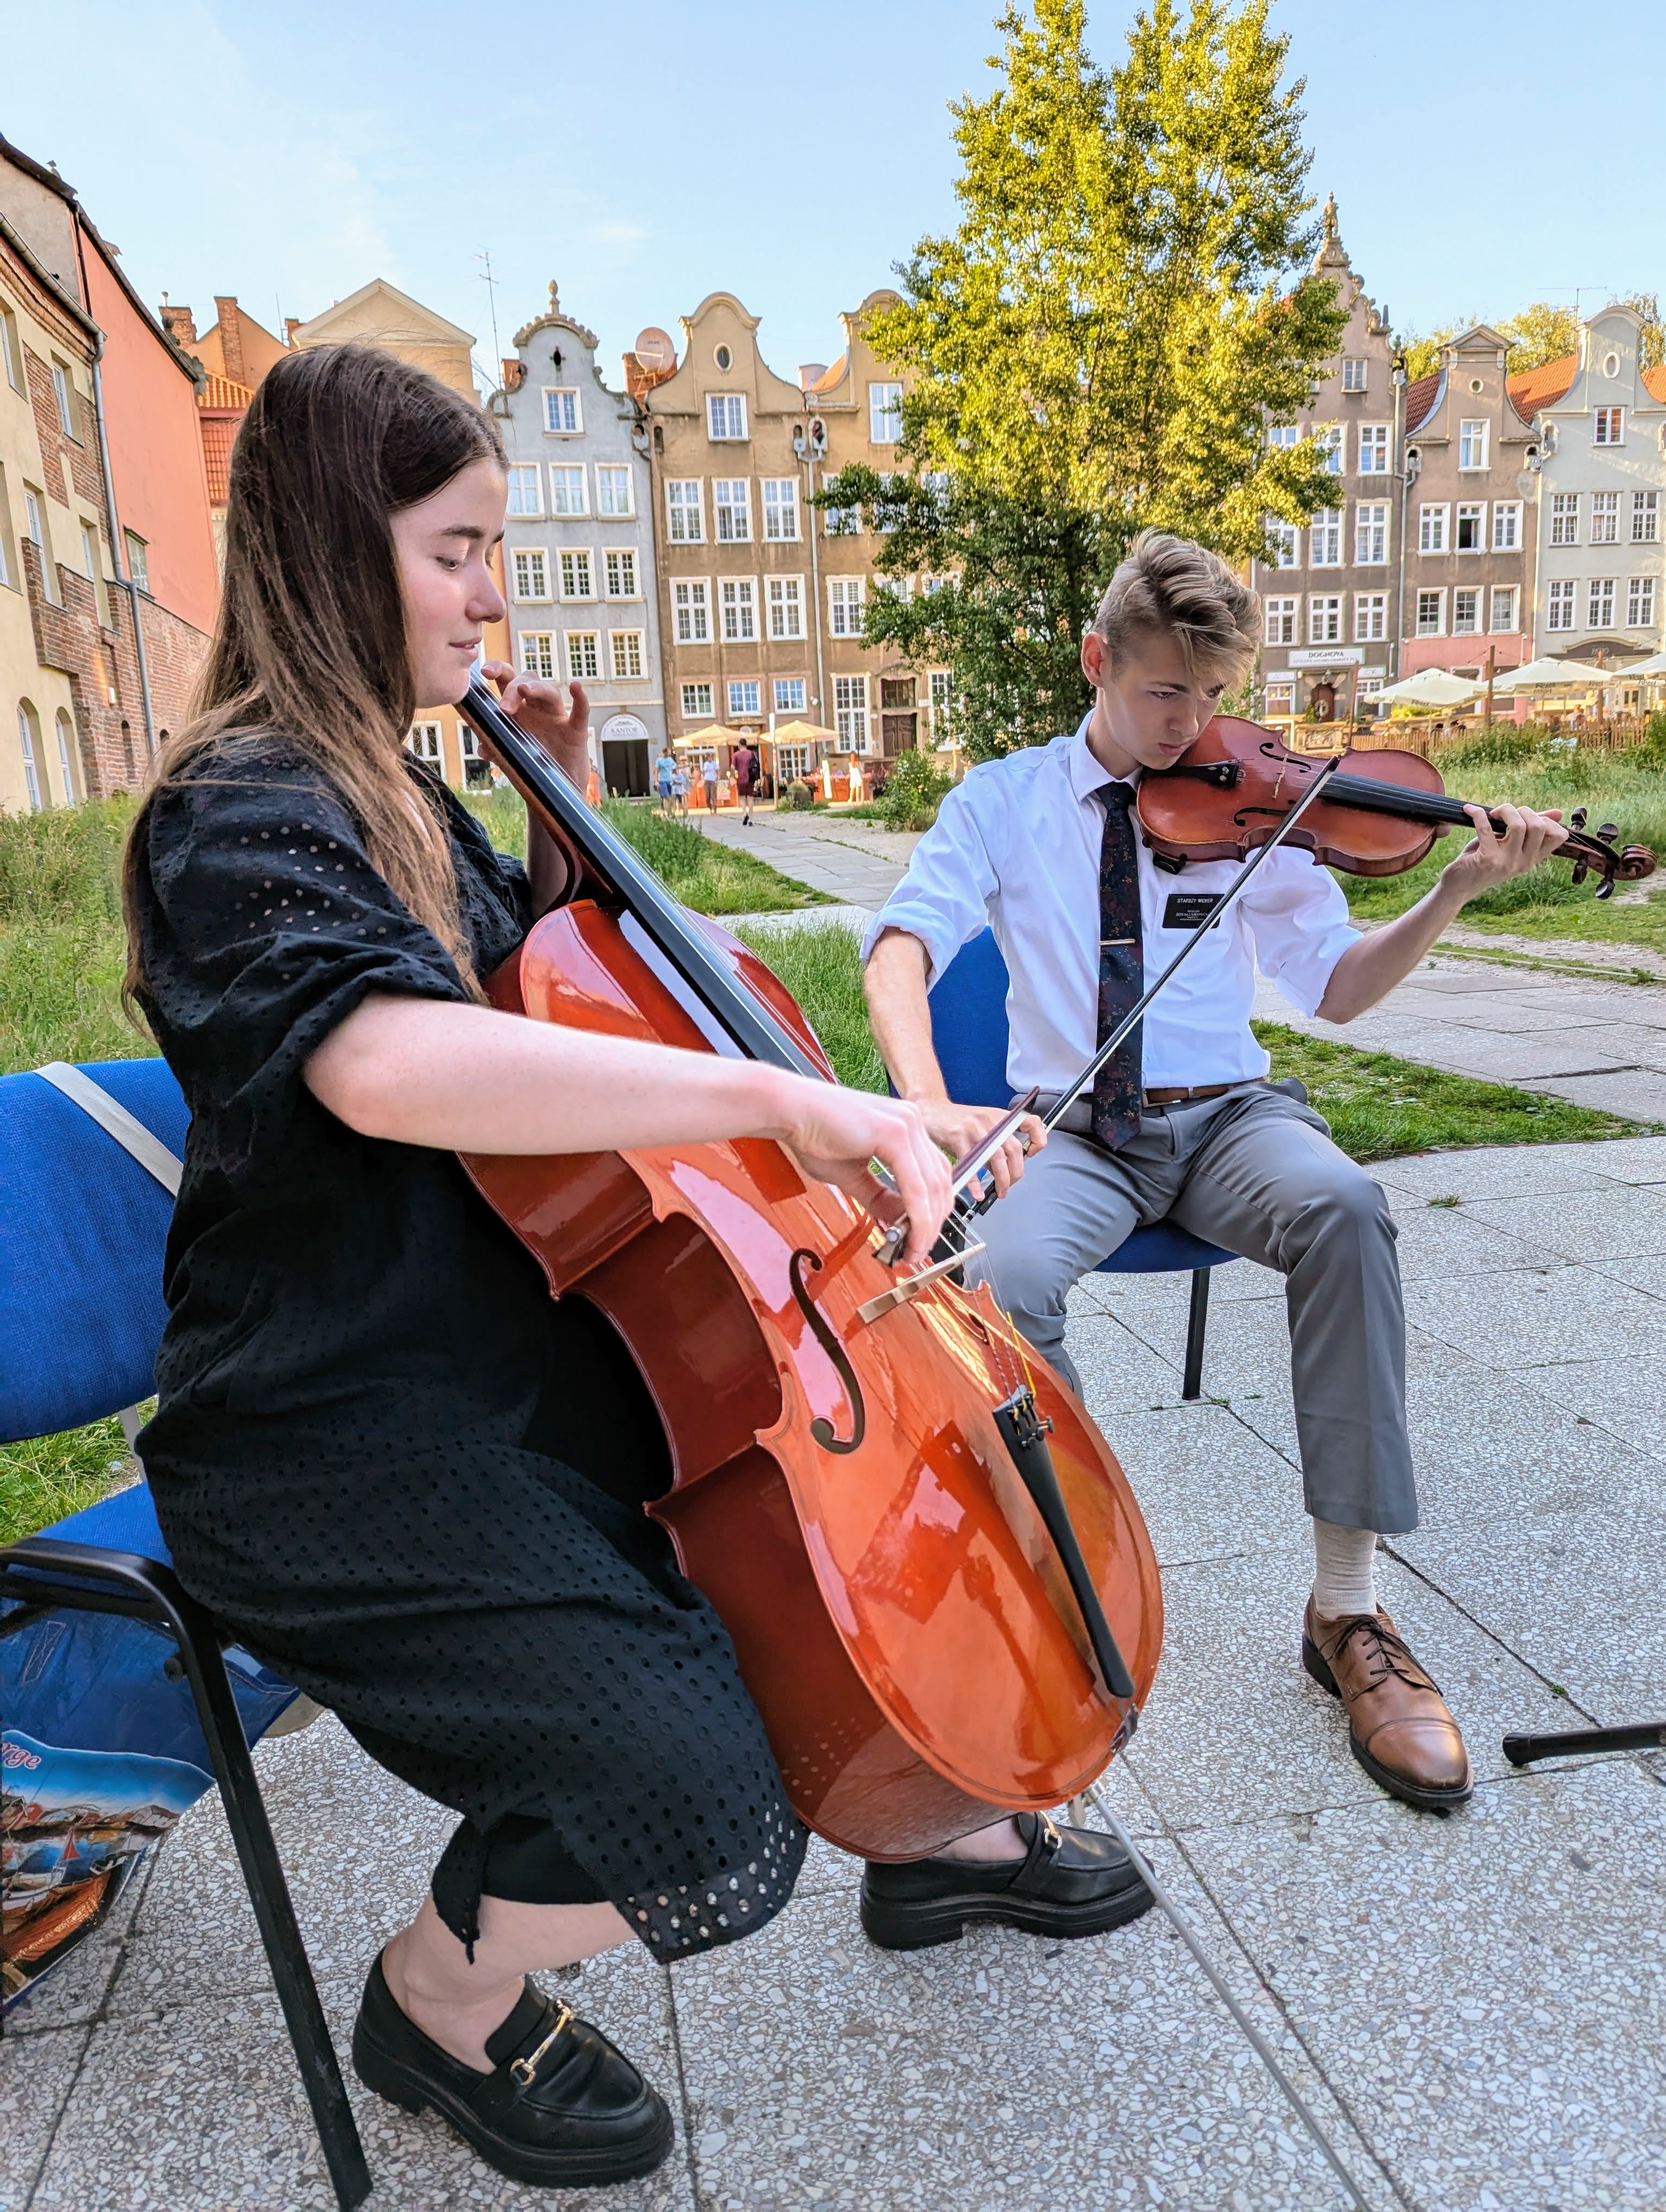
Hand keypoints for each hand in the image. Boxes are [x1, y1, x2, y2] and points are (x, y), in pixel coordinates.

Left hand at [482, 661, 589, 782]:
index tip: (485, 672)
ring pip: (551, 692)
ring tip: (524, 690)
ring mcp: (557, 717)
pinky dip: (580, 699)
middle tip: (504, 708)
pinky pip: (581, 712)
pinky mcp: (575, 731)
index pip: (508, 680)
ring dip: (537, 689)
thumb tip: (483, 747)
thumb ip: (496, 750)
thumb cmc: (534, 765)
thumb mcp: (510, 756)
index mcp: (519, 709)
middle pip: (528, 680)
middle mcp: (537, 708)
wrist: (557, 787)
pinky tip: (575, 686)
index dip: (498, 670)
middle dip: (513, 686)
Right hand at [772, 1081, 955, 1267]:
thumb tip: (900, 1224)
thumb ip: (880, 1198)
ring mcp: (907, 1125)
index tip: (921, 1239)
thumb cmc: (813, 1134)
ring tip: (912, 1250)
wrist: (789, 1111)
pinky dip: (916, 1217)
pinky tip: (909, 1236)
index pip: (934, 1175)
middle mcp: (912, 1122)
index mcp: (906, 1127)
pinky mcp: (895, 1134)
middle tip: (918, 1251)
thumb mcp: (853, 1176)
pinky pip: (915, 1185)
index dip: (933, 1212)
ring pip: (932, 1187)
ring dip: (926, 1226)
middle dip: (933, 1224)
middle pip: (940, 1182)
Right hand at [913, 1098, 1045, 1201]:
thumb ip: (996, 1144)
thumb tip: (1005, 1171)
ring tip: (1000, 1192)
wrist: (930, 1109)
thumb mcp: (983, 1123)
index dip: (1038, 1139)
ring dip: (1002, 1179)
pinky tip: (977, 1192)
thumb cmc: (957, 1121)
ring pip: (997, 1157)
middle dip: (1015, 1173)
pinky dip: (975, 1182)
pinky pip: (971, 1163)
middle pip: (1014, 1149)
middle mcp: (991, 1121)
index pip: (1031, 1122)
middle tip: (1009, 1186)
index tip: (1031, 1154)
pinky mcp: (957, 1137)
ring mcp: (975, 1128)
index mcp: (1001, 1117)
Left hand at [1443, 803, 1566, 900]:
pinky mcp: (1487, 859)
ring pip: (1518, 825)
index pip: (1559, 836)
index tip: (1526, 817)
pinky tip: (1469, 811)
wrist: (1459, 885)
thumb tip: (1558, 812)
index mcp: (1533, 858)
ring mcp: (1506, 862)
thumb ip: (1529, 828)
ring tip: (1493, 814)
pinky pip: (1486, 828)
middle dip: (1522, 810)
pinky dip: (1477, 814)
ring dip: (1505, 810)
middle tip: (1505, 814)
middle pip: (1538, 826)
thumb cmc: (1485, 859)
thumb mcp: (1510, 844)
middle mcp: (1524, 862)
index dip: (1546, 820)